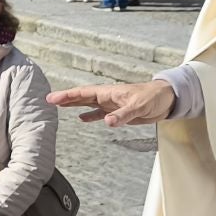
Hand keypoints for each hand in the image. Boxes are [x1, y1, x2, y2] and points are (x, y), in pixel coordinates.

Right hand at [48, 79, 175, 127]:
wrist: (167, 99)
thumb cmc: (153, 97)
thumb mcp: (138, 106)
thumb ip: (123, 115)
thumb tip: (107, 122)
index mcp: (109, 92)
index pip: (84, 93)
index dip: (67, 96)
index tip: (52, 98)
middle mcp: (107, 97)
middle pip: (82, 97)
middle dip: (65, 98)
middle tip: (48, 100)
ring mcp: (112, 104)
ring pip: (88, 104)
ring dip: (74, 105)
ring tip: (59, 107)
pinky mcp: (118, 112)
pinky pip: (99, 113)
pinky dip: (90, 115)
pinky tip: (82, 118)